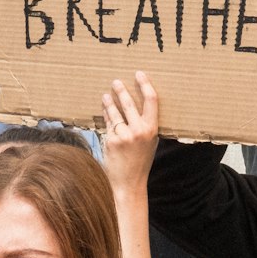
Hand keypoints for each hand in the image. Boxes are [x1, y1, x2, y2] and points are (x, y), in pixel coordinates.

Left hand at [103, 72, 158, 193]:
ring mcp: (124, 135)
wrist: (128, 183)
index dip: (145, 84)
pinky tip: (104, 111)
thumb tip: (141, 104)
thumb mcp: (151, 142)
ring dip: (109, 101)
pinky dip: (106, 117)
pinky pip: (108, 124)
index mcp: (152, 129)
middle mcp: (139, 130)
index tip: (139, 74)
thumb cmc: (141, 161)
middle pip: (129, 102)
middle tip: (116, 81)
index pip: (151, 100)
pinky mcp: (111, 140)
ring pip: (115, 112)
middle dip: (121, 90)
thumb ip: (147, 125)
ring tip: (106, 95)